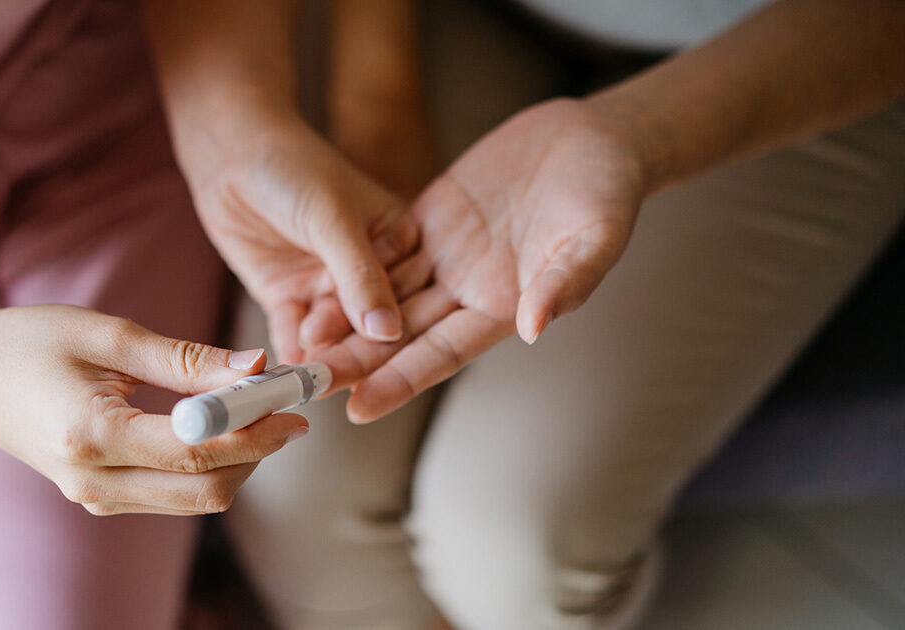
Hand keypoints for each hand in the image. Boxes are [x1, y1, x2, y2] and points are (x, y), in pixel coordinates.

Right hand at [0, 305, 308, 515]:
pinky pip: (174, 495)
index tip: (293, 401)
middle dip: (258, 451)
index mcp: (90, 436)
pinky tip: (224, 425)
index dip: (256, 428)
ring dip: (240, 460)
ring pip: (196, 500)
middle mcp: (94, 482)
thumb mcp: (108, 336)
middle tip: (287, 408)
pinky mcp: (103, 500)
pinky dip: (211, 465)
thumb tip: (256, 366)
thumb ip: (186, 359)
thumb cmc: (29, 343)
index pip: (196, 450)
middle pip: (206, 491)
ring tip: (260, 408)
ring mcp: (97, 499)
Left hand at [292, 54, 442, 352]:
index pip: (410, 299)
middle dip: (357, 355)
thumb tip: (389, 334)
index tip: (391, 369)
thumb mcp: (334, 218)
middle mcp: (371, 272)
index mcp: (403, 244)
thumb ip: (361, 276)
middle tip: (340, 380)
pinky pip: (293, 332)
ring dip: (323, 357)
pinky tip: (285, 368)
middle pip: (371, 326)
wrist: (230, 152)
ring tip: (310, 378)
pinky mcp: (290, 296)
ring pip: (333, 335)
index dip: (402, 337)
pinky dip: (289, 350)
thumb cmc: (293, 167)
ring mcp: (329, 287)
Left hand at [314, 98, 646, 420]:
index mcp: (504, 306)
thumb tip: (533, 328)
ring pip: (383, 296)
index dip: (399, 382)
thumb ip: (565, 281)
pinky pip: (385, 249)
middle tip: (306, 382)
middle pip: (401, 334)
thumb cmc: (608, 191)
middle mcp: (468, 290)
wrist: (594, 139)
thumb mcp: (595, 235)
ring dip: (343, 319)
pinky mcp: (432, 219)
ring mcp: (447, 255)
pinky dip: (349, 268)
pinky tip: (309, 282)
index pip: (441, 354)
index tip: (357, 408)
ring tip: (296, 342)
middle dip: (355, 360)